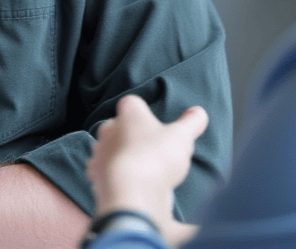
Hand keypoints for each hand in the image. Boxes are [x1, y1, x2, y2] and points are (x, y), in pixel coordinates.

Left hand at [86, 95, 207, 239]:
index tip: (155, 124)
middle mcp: (109, 130)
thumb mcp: (182, 137)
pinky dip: (117, 177)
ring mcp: (100, 154)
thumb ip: (192, 122)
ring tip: (145, 170)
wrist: (130, 193)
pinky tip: (132, 184)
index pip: (133, 103)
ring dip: (124, 157)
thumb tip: (199, 112)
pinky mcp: (96, 177)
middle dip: (133, 136)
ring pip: (112, 150)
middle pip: (119, 127)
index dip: (144, 112)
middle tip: (152, 148)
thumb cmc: (155, 157)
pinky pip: (106, 173)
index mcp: (129, 114)